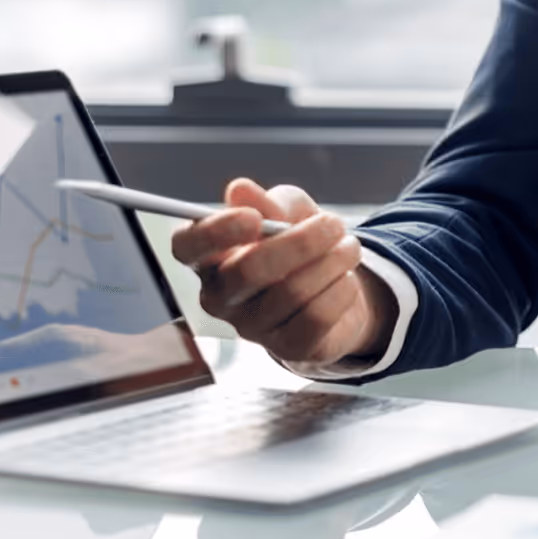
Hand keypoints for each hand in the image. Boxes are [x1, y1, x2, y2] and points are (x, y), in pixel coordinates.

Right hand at [170, 179, 395, 365]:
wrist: (334, 284)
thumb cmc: (299, 241)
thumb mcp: (288, 210)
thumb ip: (267, 202)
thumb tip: (240, 190)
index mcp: (211, 256)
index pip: (187, 246)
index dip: (213, 232)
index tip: (252, 218)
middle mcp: (220, 296)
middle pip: (247, 271)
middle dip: (300, 242)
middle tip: (333, 224)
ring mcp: (251, 327)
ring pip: (291, 293)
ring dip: (332, 263)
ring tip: (350, 247)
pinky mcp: (286, 348)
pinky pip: (316, 319)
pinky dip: (340, 292)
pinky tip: (347, 279)